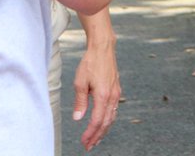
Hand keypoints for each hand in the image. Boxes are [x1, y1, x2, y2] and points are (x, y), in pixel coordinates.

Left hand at [72, 14, 120, 150]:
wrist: (103, 49)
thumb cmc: (90, 63)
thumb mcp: (80, 82)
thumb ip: (80, 102)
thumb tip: (78, 118)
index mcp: (103, 95)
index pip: (97, 120)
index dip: (90, 133)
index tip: (83, 142)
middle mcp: (112, 96)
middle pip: (106, 122)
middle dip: (98, 135)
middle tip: (89, 146)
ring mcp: (116, 93)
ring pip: (112, 116)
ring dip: (103, 129)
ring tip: (96, 139)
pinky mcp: (116, 90)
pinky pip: (114, 109)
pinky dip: (108, 119)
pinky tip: (103, 123)